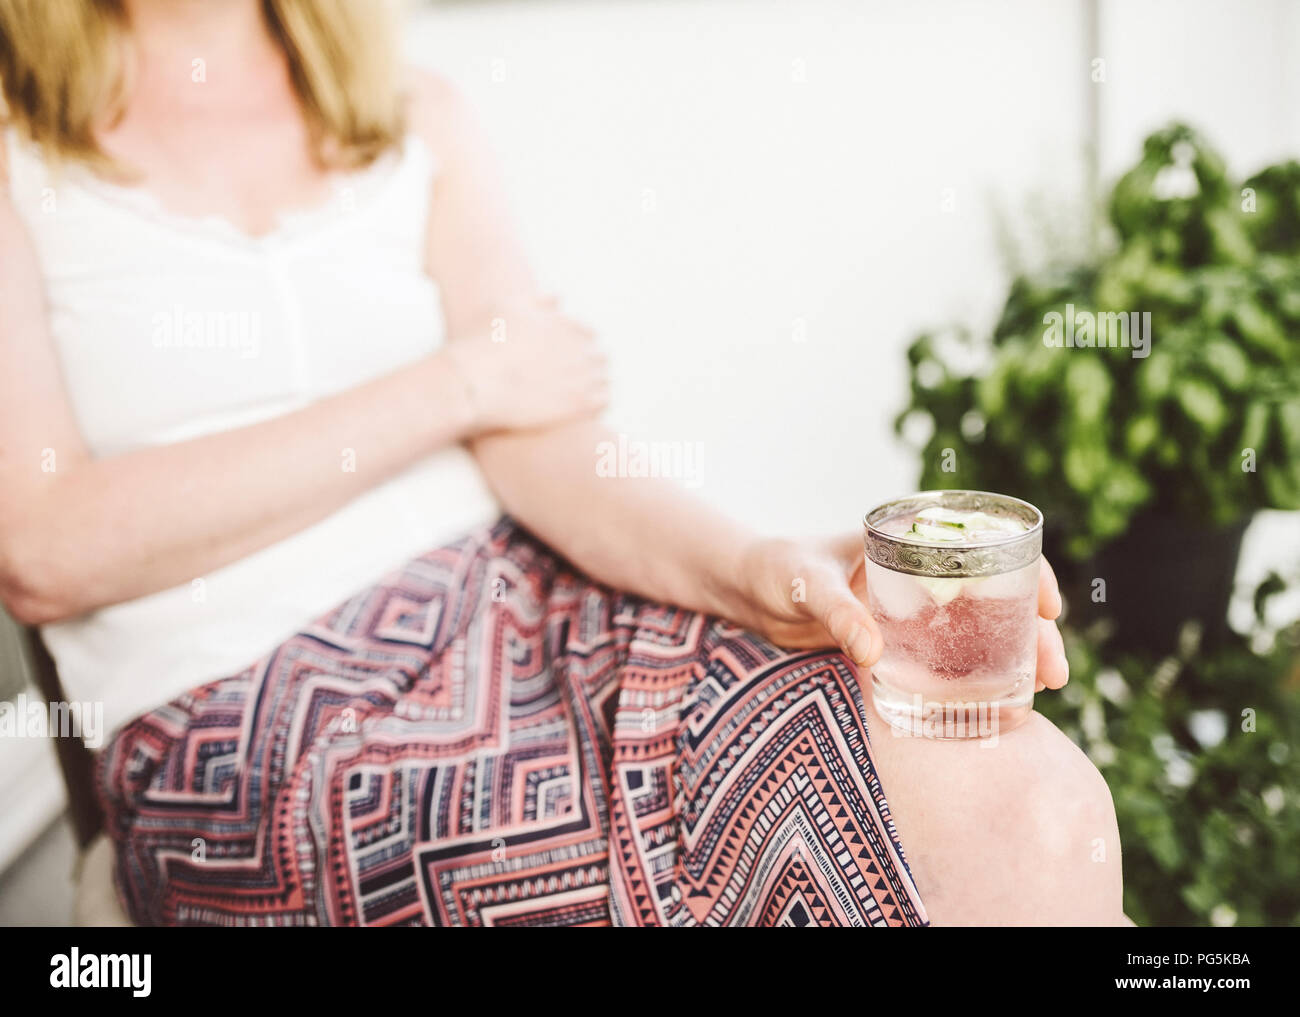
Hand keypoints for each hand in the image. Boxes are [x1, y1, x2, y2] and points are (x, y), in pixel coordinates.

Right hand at [443, 298, 608, 432]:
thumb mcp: (507, 307)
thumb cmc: (483, 343)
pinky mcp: (580, 405)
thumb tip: (559, 298)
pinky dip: (596, 405)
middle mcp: (580, 348)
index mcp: (567, 325)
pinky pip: (603, 402)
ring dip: (593, 386)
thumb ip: (538, 301)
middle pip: (600, 357)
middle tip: (568, 380)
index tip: (564, 358)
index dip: (577, 347)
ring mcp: (582, 376)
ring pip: (604, 380)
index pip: (588, 335)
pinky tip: (577, 410)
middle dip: (588, 366)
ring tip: (572, 397)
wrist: (474, 382)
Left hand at [731, 534, 1068, 690]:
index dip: (1029, 571)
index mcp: (911, 538)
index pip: (987, 545)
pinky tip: (998, 701)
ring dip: (1014, 655)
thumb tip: (873, 654)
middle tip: (1054, 670)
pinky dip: (975, 673)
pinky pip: (947, 654)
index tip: (1049, 607)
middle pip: (997, 594)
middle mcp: (922, 571)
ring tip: (1042, 689)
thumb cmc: (777, 570)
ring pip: (979, 627)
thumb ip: (838, 614)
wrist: (749, 591)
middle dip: (1033, 629)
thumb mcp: (807, 585)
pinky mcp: (898, 639)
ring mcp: (914, 606)